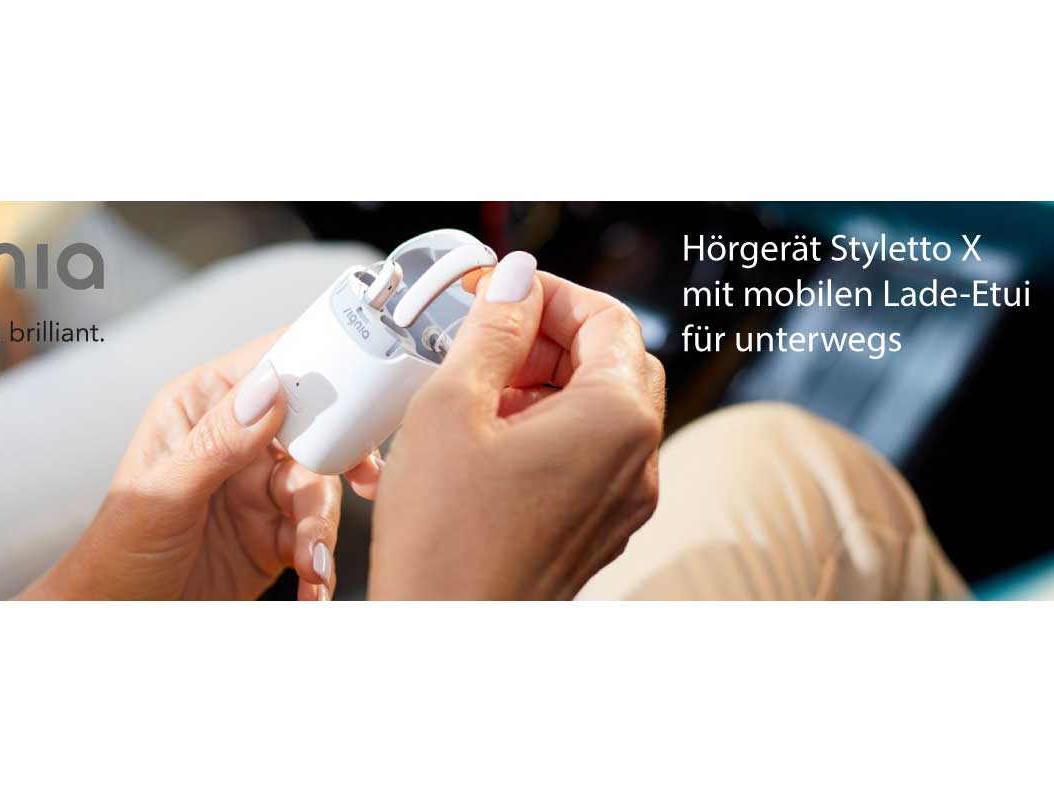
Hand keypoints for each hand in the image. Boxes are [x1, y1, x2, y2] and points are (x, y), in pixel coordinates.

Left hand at [19, 331, 381, 600]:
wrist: (117, 620)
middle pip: (312, 431)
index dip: (317, 368)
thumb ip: (218, 442)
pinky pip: (315, 538)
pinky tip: (311, 586)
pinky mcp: (274, 534)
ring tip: (312, 565)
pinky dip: (318, 563)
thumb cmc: (117, 551)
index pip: (270, 366)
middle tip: (365, 481)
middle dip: (340, 461)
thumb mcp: (163, 493)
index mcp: (204, 408)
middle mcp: (238, 441)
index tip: (358, 388)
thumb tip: (269, 389)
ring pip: (319, 491)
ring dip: (322, 530)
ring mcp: (258, 489)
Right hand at [368, 254, 664, 598]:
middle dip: (551, 338)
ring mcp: (623, 502)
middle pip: (613, 362)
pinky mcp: (597, 529)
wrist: (443, 633)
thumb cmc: (444, 537)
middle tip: (487, 338)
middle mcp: (638, 461)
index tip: (501, 293)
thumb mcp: (452, 407)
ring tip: (479, 390)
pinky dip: (548, 427)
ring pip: (601, 408)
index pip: (609, 319)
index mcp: (616, 420)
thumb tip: (513, 280)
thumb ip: (492, 330)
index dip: (551, 294)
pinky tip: (488, 438)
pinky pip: (589, 455)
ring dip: (547, 382)